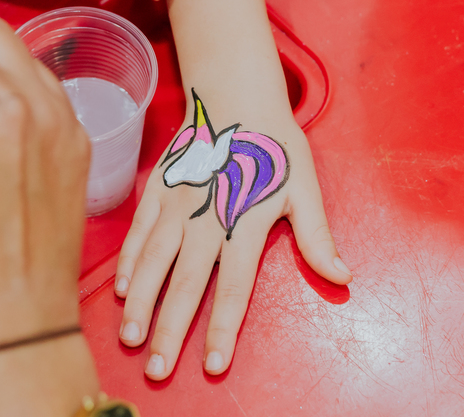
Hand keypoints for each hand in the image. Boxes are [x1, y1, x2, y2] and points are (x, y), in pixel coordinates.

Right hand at [114, 92, 351, 378]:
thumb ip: (318, 238)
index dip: (222, 327)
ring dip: (139, 302)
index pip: (233, 286)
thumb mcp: (305, 188)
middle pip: (185, 284)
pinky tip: (120, 289)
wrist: (236, 94)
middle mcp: (206, 218)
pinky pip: (138, 232)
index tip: (212, 364)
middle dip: (169, 330)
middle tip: (156, 369)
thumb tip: (343, 278)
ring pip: (153, 261)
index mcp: (244, 222)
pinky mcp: (158, 189)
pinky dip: (127, 261)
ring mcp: (177, 204)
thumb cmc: (275, 146)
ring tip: (129, 337)